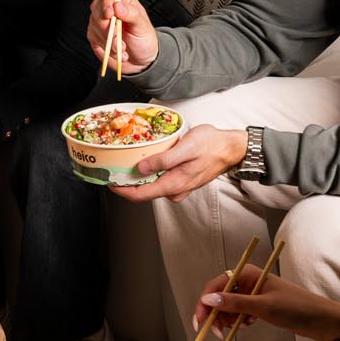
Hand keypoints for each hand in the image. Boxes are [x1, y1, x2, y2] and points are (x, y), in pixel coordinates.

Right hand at [87, 0, 159, 78]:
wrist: (139, 58)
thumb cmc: (143, 38)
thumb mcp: (142, 26)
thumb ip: (131, 14)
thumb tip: (117, 6)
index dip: (107, 3)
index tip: (110, 15)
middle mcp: (109, 6)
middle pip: (97, 10)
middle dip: (108, 27)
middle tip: (119, 39)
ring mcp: (99, 20)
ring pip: (95, 26)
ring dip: (109, 41)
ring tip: (123, 48)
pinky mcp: (94, 33)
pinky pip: (93, 38)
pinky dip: (105, 47)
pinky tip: (116, 51)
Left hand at [108, 124, 247, 202]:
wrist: (231, 148)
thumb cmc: (211, 144)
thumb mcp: (185, 148)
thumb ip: (163, 160)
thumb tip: (141, 168)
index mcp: (174, 184)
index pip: (140, 195)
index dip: (121, 191)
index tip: (108, 182)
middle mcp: (175, 190)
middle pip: (144, 192)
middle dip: (127, 182)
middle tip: (113, 169)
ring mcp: (179, 187)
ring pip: (152, 186)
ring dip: (139, 177)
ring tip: (127, 163)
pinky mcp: (181, 181)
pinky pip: (161, 181)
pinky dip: (150, 173)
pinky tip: (147, 161)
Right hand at [193, 266, 339, 340]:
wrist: (321, 320)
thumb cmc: (296, 308)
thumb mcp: (263, 307)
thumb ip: (234, 303)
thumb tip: (207, 299)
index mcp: (248, 273)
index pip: (216, 285)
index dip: (205, 303)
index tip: (200, 322)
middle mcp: (248, 280)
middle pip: (219, 296)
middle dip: (215, 314)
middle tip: (217, 333)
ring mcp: (253, 293)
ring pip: (228, 306)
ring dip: (226, 319)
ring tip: (233, 330)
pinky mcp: (258, 305)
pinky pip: (238, 312)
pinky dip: (237, 321)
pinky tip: (246, 326)